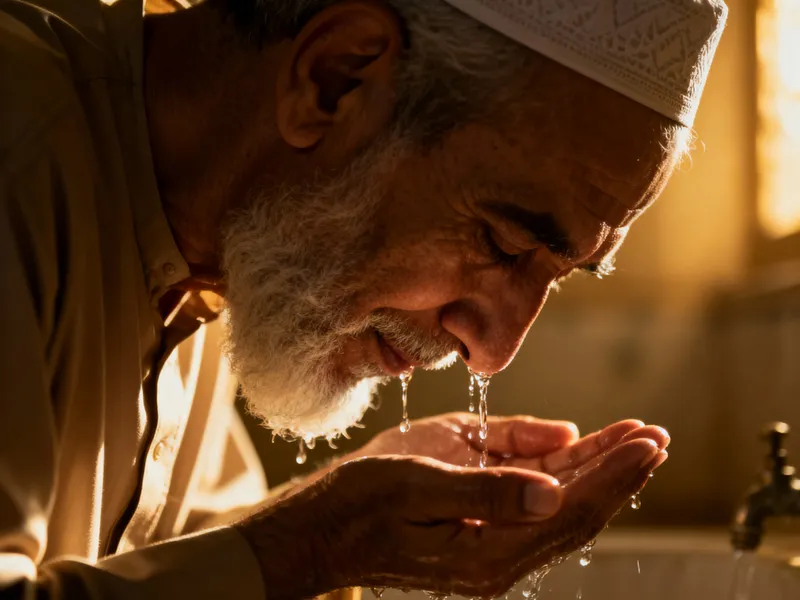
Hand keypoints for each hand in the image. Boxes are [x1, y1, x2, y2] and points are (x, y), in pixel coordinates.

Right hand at [235, 423, 667, 597]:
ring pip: (559, 510)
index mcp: (486, 553)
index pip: (568, 511)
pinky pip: (533, 508)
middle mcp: (496, 561)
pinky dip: (563, 479)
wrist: (320, 530)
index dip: (611, 473)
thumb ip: (486, 491)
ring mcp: (489, 552)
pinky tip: (578, 456)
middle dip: (617, 471)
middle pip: (574, 512)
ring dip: (598, 474)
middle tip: (654, 436)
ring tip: (633, 443)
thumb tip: (551, 491)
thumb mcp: (416, 483)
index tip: (645, 440)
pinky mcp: (478, 538)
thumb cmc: (358, 502)